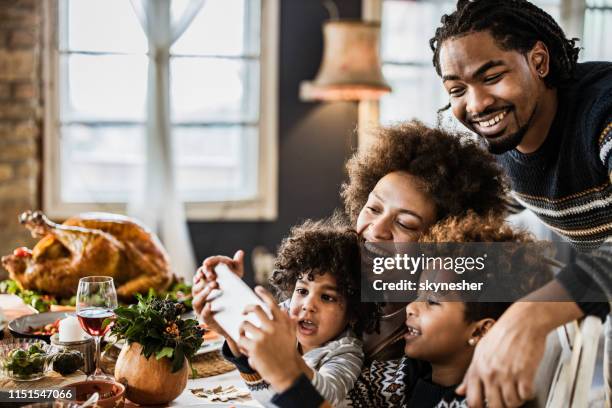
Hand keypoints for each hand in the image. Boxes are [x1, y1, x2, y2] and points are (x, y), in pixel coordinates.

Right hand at [192, 250, 244, 314]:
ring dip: (203, 292)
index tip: (206, 265)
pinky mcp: (206, 319)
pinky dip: (205, 310)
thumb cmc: (234, 293)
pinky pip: (202, 315)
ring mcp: (202, 308)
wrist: (238, 316)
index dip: (202, 270)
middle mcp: (200, 295)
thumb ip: (237, 265)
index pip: (200, 274)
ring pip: (196, 300)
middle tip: (213, 277)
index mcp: (205, 284)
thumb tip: (240, 252)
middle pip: (196, 286)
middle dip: (203, 280)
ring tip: (213, 286)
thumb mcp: (237, 278)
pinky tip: (211, 305)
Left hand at [237, 286, 304, 392]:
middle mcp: (273, 327)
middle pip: (254, 309)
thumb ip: (289, 322)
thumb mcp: (292, 336)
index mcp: (282, 323)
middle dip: (246, 309)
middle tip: (243, 312)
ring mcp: (263, 336)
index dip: (264, 293)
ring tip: (244, 336)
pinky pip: (241, 339)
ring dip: (242, 330)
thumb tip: (285, 309)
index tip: (257, 289)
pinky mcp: (254, 347)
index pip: (272, 303)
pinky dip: (241, 344)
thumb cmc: (287, 354)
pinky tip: (245, 349)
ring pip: (245, 324)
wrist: (286, 373)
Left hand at [457, 301, 580, 407]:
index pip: (472, 399)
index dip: (478, 407)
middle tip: (503, 402)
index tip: (483, 407)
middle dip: (499, 406)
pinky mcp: (525, 373)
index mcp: (478, 368)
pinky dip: (527, 395)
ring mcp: (507, 374)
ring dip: (515, 401)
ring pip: (511, 403)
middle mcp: (491, 373)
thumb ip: (470, 374)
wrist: (522, 322)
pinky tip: (526, 388)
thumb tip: (460, 391)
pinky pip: (525, 395)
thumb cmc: (502, 334)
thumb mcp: (480, 351)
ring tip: (516, 393)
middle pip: (493, 405)